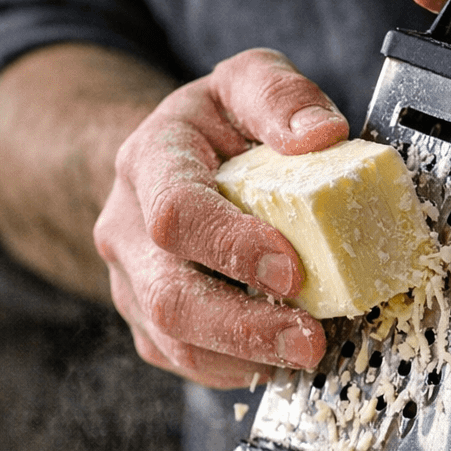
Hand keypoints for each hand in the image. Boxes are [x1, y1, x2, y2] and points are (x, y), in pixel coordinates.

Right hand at [93, 49, 345, 387]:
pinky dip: (235, 368)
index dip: (232, 247)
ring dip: (244, 357)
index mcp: (149, 162)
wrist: (164, 166)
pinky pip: (184, 362)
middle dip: (244, 327)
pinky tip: (277, 358)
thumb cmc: (213, 128)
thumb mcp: (245, 82)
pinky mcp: (146, 324)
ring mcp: (131, 283)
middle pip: (169, 296)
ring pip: (173, 341)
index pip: (177, 213)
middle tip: (310, 339)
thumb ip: (279, 96)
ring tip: (305, 354)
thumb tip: (322, 134)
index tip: (292, 268)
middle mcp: (127, 229)